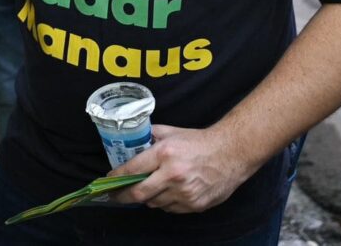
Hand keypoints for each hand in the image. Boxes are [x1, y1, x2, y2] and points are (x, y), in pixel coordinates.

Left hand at [105, 124, 253, 213]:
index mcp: (164, 154)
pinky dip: (164, 202)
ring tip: (148, 189)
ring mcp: (184, 192)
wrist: (231, 153)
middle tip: (116, 195)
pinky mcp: (194, 204)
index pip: (132, 169)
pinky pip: (170, 208)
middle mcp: (172, 175)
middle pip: (139, 194)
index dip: (117, 177)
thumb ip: (150, 136)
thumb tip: (132, 141)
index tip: (109, 180)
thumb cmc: (199, 141)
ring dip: (147, 198)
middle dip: (123, 196)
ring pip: (154, 203)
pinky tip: (167, 192)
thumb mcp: (171, 132)